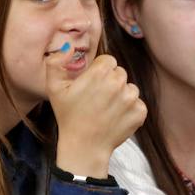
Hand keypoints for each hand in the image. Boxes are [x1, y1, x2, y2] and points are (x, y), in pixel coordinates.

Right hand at [46, 52, 145, 176]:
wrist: (84, 147)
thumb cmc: (68, 116)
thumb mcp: (54, 88)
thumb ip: (56, 62)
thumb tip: (68, 47)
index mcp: (101, 72)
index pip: (108, 61)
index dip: (99, 71)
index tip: (92, 84)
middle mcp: (119, 82)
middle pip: (120, 73)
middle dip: (110, 82)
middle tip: (97, 98)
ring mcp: (131, 98)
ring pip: (130, 88)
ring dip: (121, 96)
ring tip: (106, 109)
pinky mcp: (140, 112)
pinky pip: (138, 104)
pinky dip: (129, 110)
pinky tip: (115, 118)